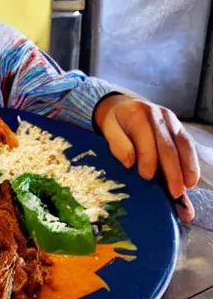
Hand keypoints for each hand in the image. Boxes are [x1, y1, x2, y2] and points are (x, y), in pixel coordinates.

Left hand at [94, 95, 199, 223]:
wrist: (124, 106)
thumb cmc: (116, 122)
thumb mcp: (108, 128)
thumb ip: (116, 143)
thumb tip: (130, 163)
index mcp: (136, 113)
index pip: (145, 137)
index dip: (147, 158)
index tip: (147, 177)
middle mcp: (157, 114)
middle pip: (167, 144)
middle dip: (172, 170)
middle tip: (173, 191)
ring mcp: (171, 120)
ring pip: (183, 145)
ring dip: (186, 168)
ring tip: (185, 188)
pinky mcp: (179, 127)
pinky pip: (188, 145)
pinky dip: (191, 163)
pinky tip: (190, 179)